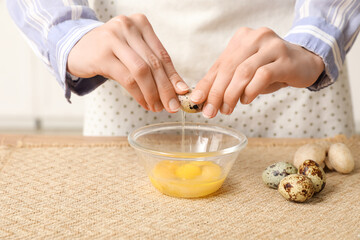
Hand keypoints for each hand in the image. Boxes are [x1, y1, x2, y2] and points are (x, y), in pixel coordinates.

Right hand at [67, 14, 188, 112]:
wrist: (77, 48)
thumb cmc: (111, 52)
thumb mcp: (133, 53)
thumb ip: (153, 66)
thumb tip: (178, 89)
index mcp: (140, 23)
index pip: (162, 54)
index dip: (173, 76)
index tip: (182, 93)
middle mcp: (128, 26)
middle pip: (154, 63)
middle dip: (166, 88)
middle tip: (172, 106)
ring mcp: (113, 39)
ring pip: (142, 71)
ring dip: (152, 93)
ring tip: (157, 107)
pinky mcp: (102, 55)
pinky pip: (127, 78)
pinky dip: (138, 94)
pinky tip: (144, 103)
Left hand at [191, 27, 324, 117]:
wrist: (304, 61)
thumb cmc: (271, 69)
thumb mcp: (246, 72)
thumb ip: (226, 81)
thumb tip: (202, 99)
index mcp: (241, 39)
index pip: (219, 65)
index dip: (206, 85)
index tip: (196, 102)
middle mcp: (256, 37)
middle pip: (229, 68)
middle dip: (217, 92)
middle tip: (210, 111)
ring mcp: (272, 46)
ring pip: (244, 72)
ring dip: (232, 94)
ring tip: (227, 109)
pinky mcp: (285, 59)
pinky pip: (262, 75)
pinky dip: (251, 90)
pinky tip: (246, 100)